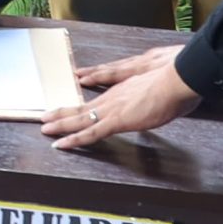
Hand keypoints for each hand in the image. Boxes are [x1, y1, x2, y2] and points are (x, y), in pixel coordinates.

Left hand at [41, 45, 200, 149]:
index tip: (71, 107)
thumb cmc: (175, 84)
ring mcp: (112, 108)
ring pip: (79, 119)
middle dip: (62, 113)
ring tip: (44, 128)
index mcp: (123, 91)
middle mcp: (112, 98)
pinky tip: (61, 144)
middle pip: (81, 107)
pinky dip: (73, 139)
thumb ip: (154, 95)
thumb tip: (159, 101)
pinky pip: (89, 133)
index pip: (97, 100)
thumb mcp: (161, 90)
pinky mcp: (116, 120)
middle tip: (45, 117)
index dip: (83, 105)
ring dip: (61, 124)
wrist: (178, 80)